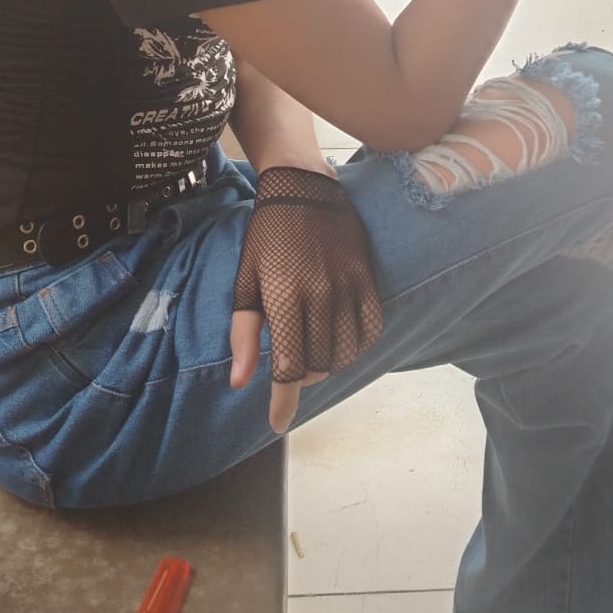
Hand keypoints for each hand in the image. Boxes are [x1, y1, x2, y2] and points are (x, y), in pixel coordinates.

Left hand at [229, 167, 382, 433]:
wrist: (303, 189)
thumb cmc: (266, 237)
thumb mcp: (245, 282)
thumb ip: (244, 334)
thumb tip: (241, 382)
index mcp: (285, 298)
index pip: (290, 368)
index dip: (283, 402)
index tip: (277, 423)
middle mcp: (321, 296)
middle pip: (319, 364)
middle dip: (303, 376)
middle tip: (291, 365)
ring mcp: (348, 287)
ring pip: (346, 352)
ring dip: (328, 363)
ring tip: (313, 351)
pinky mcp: (366, 278)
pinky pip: (371, 328)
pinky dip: (356, 344)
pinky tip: (340, 338)